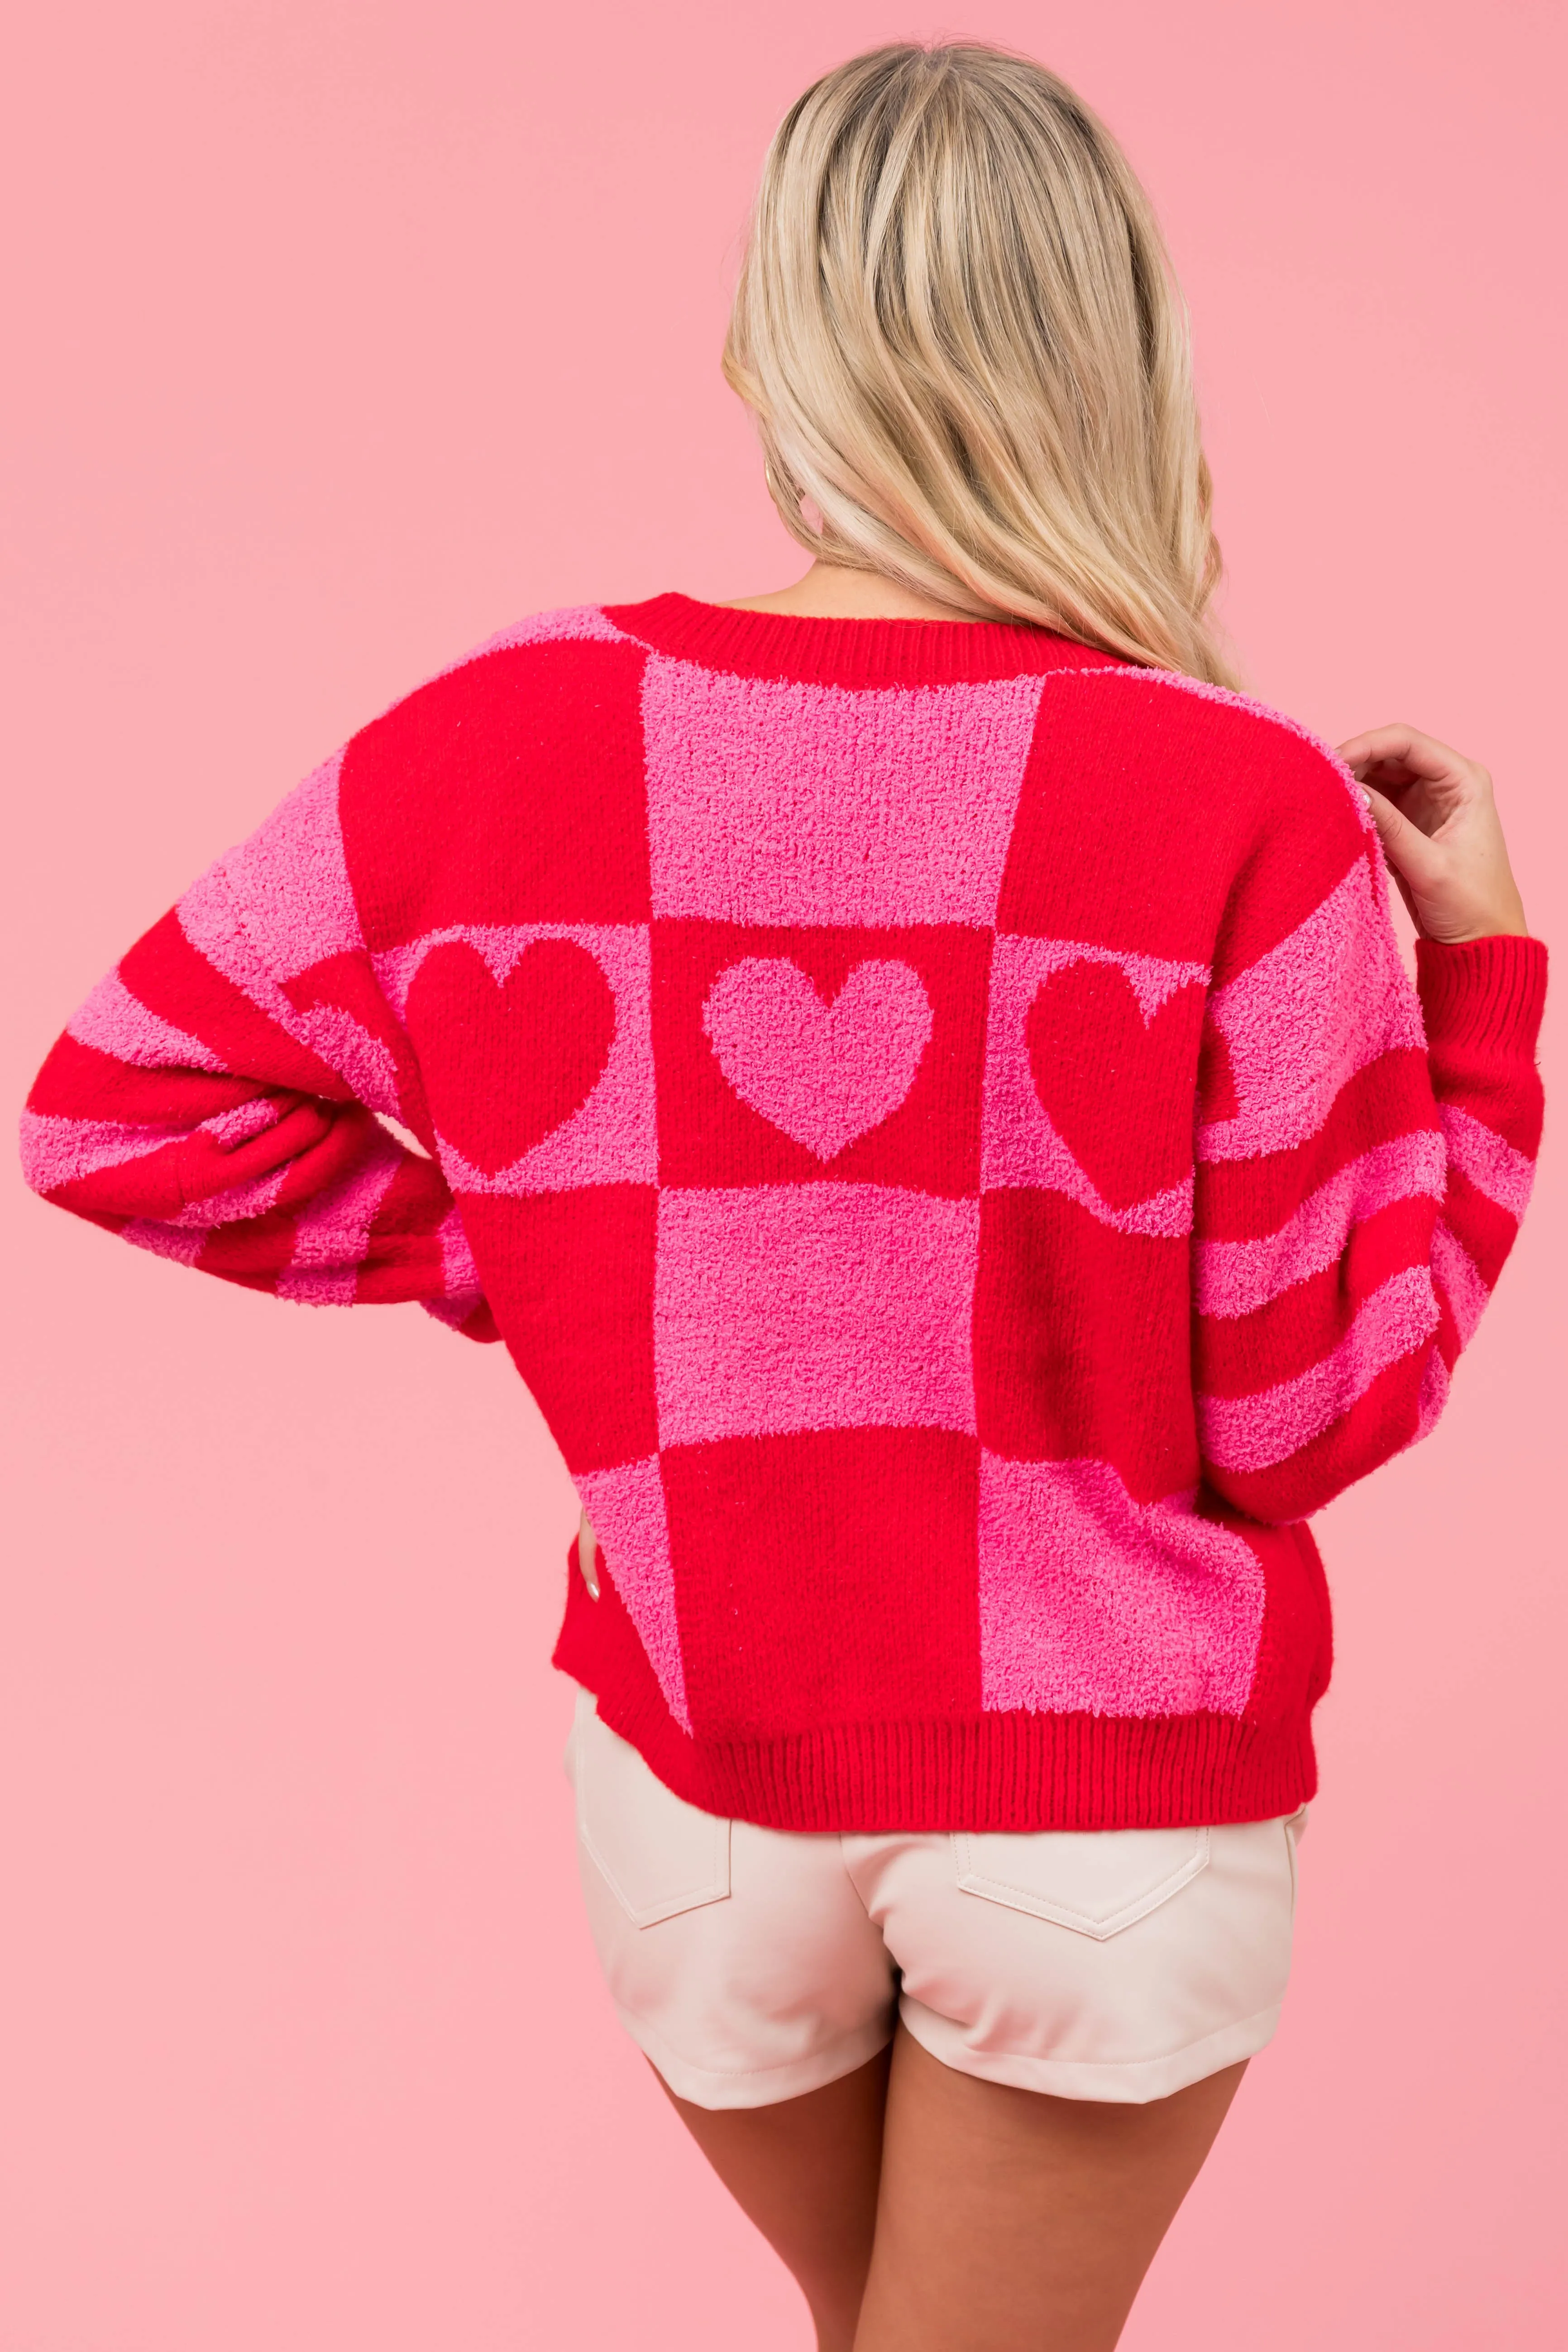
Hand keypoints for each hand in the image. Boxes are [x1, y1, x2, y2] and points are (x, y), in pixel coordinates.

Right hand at [1336, 724, 1528, 944]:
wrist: (1480, 941)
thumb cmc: (1471, 904)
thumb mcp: (1427, 865)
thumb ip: (1388, 826)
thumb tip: (1347, 791)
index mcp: (1464, 781)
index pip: (1408, 743)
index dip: (1366, 745)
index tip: (1331, 761)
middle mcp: (1446, 783)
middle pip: (1389, 753)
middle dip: (1354, 762)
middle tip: (1319, 779)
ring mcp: (1425, 801)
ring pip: (1378, 775)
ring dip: (1351, 783)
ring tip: (1323, 797)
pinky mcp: (1409, 823)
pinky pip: (1375, 802)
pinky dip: (1355, 805)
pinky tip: (1335, 814)